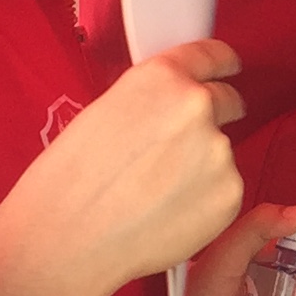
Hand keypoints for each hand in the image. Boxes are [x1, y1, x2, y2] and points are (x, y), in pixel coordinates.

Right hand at [7, 40, 245, 295]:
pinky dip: (204, 200)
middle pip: (227, 100)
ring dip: (202, 166)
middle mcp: (197, 107)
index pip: (212, 55)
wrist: (66, 239)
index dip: (221, 63)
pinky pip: (224, 191)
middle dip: (214, 116)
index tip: (228, 68)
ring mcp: (218, 153)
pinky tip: (166, 214)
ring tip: (155, 193)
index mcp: (161, 78)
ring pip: (221, 152)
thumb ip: (150, 100)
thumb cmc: (68, 181)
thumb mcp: (104, 112)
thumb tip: (171, 107)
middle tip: (183, 147)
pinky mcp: (229, 195)